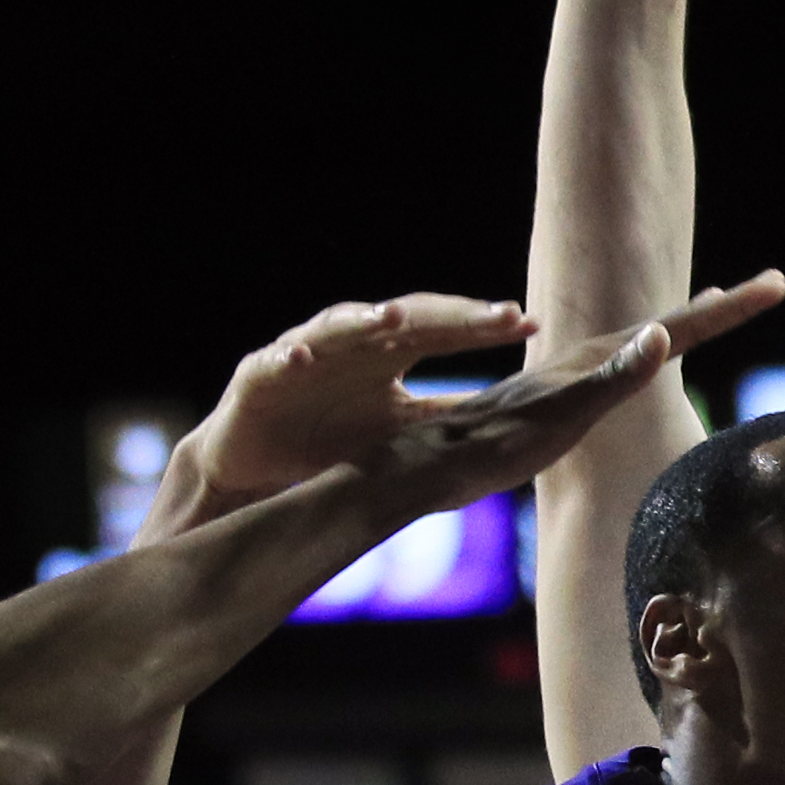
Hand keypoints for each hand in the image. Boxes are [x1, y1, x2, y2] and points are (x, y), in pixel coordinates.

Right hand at [148, 294, 533, 531]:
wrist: (256, 470)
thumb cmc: (330, 443)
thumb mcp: (398, 435)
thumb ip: (446, 418)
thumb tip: (515, 418)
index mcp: (388, 354)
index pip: (443, 331)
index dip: (482, 326)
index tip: (528, 322)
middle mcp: (351, 343)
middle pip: (403, 319)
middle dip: (447, 315)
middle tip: (492, 314)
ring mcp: (305, 352)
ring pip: (336, 327)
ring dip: (362, 321)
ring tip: (393, 320)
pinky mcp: (258, 374)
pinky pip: (273, 362)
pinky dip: (286, 358)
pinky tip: (300, 359)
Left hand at [368, 275, 781, 519]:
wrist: (429, 466)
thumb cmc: (492, 449)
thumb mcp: (558, 417)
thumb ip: (610, 378)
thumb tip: (657, 334)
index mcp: (596, 362)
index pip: (677, 328)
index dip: (728, 310)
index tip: (775, 284)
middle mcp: (586, 363)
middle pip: (665, 327)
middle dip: (716, 311)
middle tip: (762, 288)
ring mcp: (570, 381)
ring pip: (640, 344)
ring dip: (681, 324)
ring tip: (708, 308)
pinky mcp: (555, 403)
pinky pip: (617, 369)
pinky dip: (644, 355)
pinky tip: (636, 363)